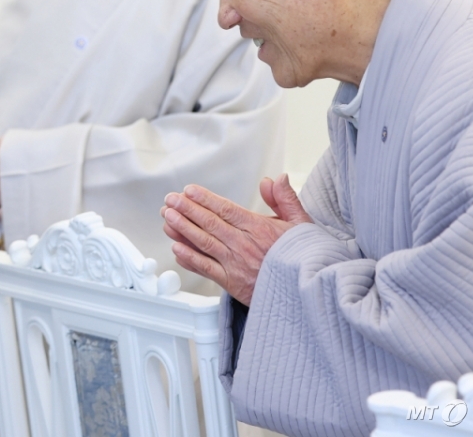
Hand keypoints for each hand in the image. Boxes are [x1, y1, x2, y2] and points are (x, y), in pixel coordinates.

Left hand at [160, 174, 309, 304]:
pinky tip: (176, 248)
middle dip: (187, 209)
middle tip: (170, 199)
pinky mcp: (232, 283)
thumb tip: (275, 178)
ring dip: (183, 229)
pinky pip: (206, 268)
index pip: (226, 209)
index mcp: (259, 229)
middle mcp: (244, 245)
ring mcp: (236, 265)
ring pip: (204, 243)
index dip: (205, 199)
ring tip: (167, 217)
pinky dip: (189, 258)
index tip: (189, 190)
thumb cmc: (302, 258)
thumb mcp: (300, 224)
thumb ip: (285, 199)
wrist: (305, 293)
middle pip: (210, 223)